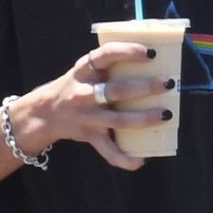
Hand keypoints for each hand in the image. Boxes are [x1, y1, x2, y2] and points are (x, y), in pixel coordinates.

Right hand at [8, 43, 175, 172]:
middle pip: (116, 91)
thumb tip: (150, 56)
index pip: (105, 55)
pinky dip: (124, 158)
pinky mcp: (90, 136)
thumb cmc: (77, 86)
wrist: (45, 112)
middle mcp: (84, 93)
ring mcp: (87, 117)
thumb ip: (110, 64)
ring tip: (166, 115)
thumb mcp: (86, 70)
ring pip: (118, 120)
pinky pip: (107, 150)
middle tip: (167, 83)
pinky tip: (141, 160)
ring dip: (143, 119)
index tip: (150, 53)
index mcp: (84, 71)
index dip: (127, 52)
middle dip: (144, 88)